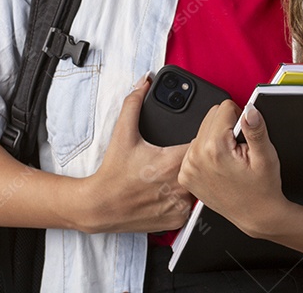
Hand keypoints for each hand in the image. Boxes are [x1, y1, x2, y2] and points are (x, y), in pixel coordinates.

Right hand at [83, 77, 193, 233]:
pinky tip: (167, 193)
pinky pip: (190, 205)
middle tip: (178, 158)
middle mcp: (179, 185)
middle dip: (196, 159)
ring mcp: (180, 205)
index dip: (203, 139)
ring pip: (198, 186)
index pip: (202, 145)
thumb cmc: (112, 173)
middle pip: (203, 166)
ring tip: (169, 176)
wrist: (100, 207)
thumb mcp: (122, 134)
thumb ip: (134, 103)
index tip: (196, 137)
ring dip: (190, 180)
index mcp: (171, 162)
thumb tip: (144, 82)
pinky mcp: (177, 219)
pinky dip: (183, 198)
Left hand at [177, 100, 292, 238]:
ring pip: (202, 130)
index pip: (224, 107)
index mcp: (215, 148)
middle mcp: (196, 156)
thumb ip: (255, 129)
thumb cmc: (262, 190)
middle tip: (239, 149)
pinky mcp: (186, 174)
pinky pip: (195, 147)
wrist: (255, 215)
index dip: (240, 118)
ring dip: (216, 138)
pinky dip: (207, 151)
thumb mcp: (266, 156)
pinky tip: (219, 165)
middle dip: (227, 127)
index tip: (245, 136)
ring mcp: (188, 167)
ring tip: (230, 158)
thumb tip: (249, 109)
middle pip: (211, 116)